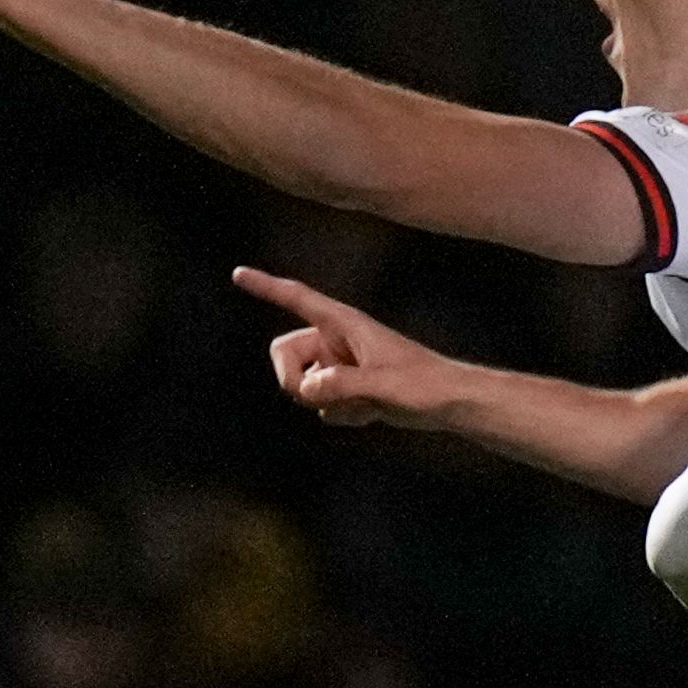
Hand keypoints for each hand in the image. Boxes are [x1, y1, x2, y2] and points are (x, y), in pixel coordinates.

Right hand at [230, 265, 463, 431]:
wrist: (449, 403)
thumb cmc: (425, 386)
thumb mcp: (384, 386)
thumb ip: (344, 385)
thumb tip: (308, 389)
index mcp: (345, 323)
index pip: (298, 299)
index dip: (267, 287)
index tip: (238, 273)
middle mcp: (337, 340)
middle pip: (285, 355)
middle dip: (293, 381)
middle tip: (318, 398)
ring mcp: (340, 364)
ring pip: (302, 384)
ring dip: (323, 402)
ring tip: (364, 404)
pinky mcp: (346, 387)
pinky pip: (320, 404)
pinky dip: (340, 414)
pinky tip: (370, 413)